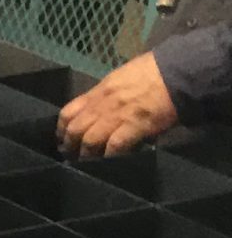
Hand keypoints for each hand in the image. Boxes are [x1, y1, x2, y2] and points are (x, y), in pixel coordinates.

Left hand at [58, 53, 179, 156]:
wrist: (175, 74)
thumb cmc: (151, 73)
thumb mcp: (120, 79)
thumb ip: (108, 95)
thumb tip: (103, 112)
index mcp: (99, 91)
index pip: (69, 111)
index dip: (61, 128)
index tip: (62, 138)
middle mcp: (103, 104)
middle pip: (75, 128)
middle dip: (70, 145)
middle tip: (70, 156)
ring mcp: (117, 115)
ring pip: (90, 139)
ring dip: (86, 155)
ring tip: (86, 164)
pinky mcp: (135, 126)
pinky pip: (115, 146)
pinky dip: (109, 157)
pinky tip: (108, 164)